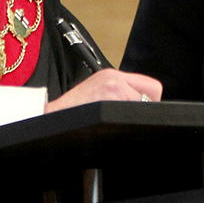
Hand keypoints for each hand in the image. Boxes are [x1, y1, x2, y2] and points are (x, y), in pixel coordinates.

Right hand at [44, 69, 162, 112]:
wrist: (50, 119)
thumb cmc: (71, 113)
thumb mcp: (95, 95)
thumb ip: (117, 95)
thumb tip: (138, 107)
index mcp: (111, 75)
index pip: (150, 85)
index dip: (147, 101)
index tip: (138, 111)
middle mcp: (114, 77)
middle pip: (153, 93)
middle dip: (145, 108)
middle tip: (128, 119)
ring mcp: (114, 87)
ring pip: (144, 104)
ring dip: (133, 117)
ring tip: (114, 123)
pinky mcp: (111, 98)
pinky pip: (135, 112)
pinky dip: (127, 123)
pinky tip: (111, 126)